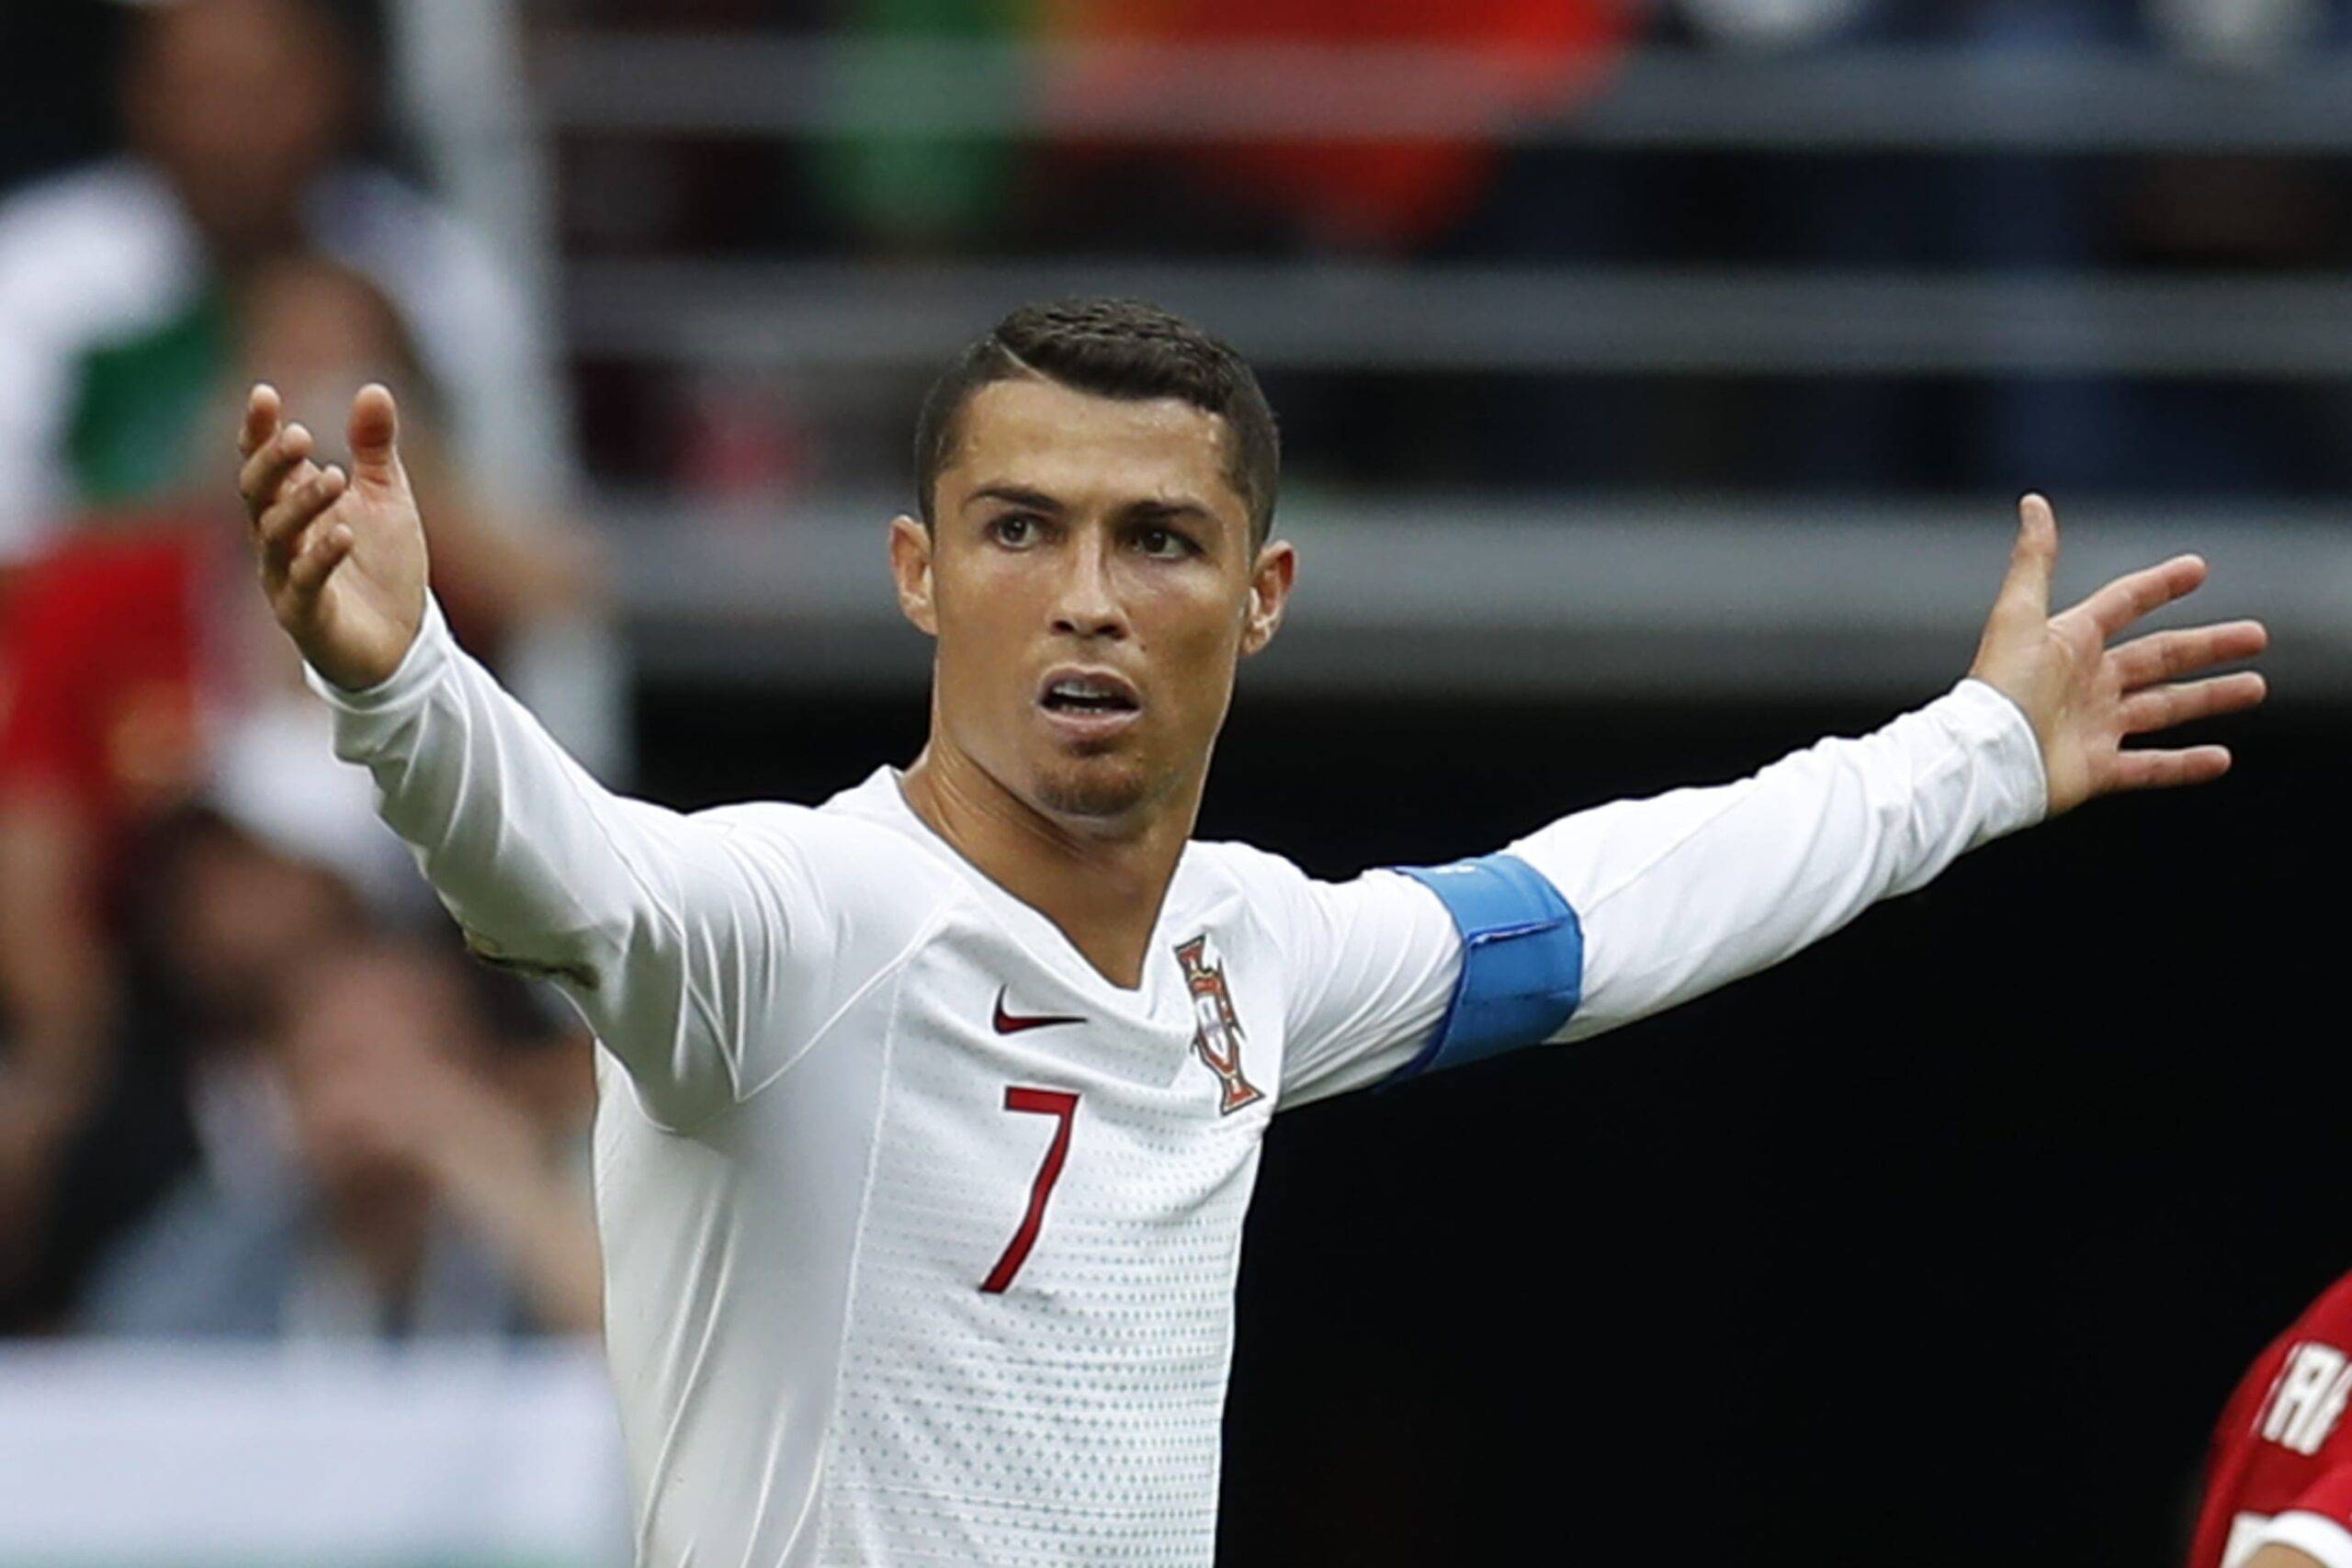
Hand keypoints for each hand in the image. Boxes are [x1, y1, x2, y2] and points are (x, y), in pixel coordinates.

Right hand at [237, 382, 428, 691]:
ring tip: (334, 476)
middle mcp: (279, 541)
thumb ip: (374, 448)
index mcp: (292, 508)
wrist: (403, 642)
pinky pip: (304, 584)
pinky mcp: (307, 616)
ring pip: (277, 536)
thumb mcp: (386, 498)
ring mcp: (286, 579)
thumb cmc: (383, 567)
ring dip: (302, 503)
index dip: (258, 431)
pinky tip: (344, 532)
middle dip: (272, 462)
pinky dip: (321, 556)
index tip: (263, 394)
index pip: (263, 463)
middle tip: (300, 435)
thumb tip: (374, 388)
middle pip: (257, 494)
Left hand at [1968, 494, 2267, 815]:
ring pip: (2164, 709)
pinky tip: (2220, 757)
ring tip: (2254, 687)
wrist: (1985, 759)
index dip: (2159, 585)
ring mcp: (2092, 726)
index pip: (2123, 604)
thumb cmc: (2000, 687)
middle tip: (2255, 635)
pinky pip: (2149, 766)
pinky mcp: (2094, 769)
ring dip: (2209, 697)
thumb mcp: (2020, 615)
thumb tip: (2033, 502)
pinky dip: (2184, 765)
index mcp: (2070, 643)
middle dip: (2208, 646)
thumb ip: (2034, 560)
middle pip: (2158, 658)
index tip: (2198, 568)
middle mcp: (2085, 683)